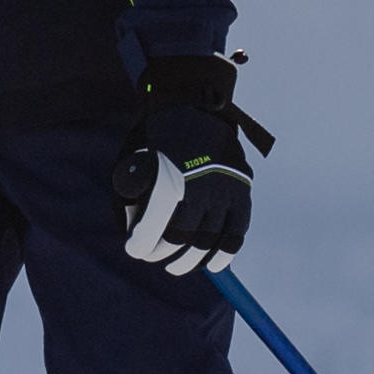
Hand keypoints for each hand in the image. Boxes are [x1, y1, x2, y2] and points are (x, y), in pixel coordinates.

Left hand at [116, 53, 261, 276]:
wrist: (195, 107)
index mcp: (171, 176)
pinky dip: (224, 254)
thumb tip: (133, 230)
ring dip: (190, 260)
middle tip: (153, 256)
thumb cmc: (158, 138)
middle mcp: (201, 186)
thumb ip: (132, 196)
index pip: (156, 225)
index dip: (143, 243)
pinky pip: (237, 234)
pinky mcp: (242, 193)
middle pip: (182, 237)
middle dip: (162, 252)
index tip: (134, 251)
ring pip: (209, 241)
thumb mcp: (135, 160)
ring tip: (176, 266)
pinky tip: (212, 264)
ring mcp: (226, 191)